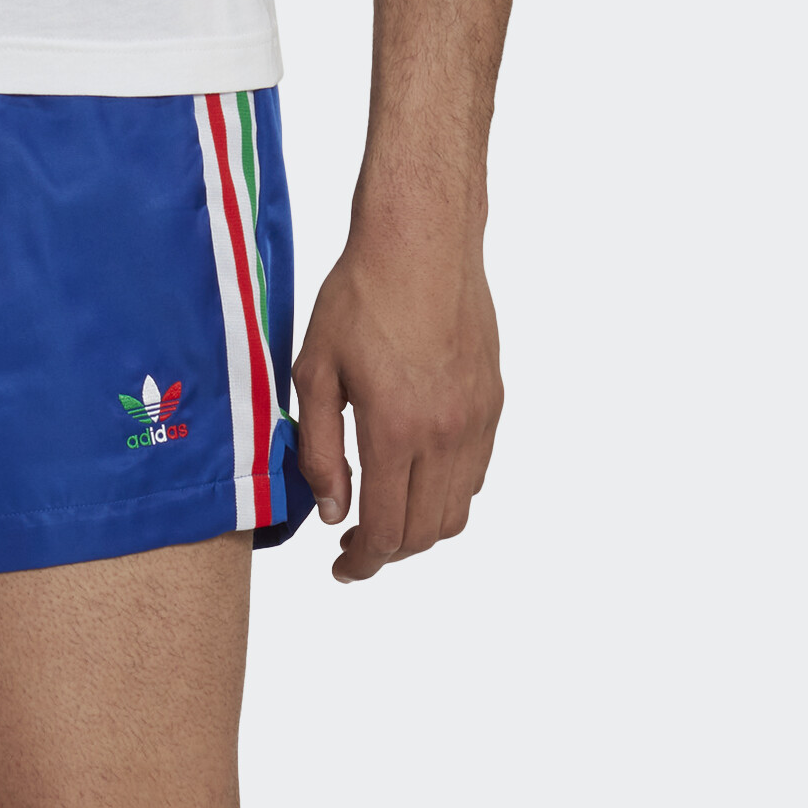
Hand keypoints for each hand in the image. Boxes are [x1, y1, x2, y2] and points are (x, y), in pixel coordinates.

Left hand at [292, 236, 502, 583]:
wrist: (422, 238)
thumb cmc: (361, 296)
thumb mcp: (314, 374)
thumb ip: (321, 453)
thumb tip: (334, 513)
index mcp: (397, 430)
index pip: (386, 531)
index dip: (361, 564)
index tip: (341, 569)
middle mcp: (446, 432)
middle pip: (425, 533)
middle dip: (388, 554)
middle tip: (353, 548)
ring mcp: (476, 418)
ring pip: (457, 511)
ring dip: (420, 529)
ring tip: (384, 517)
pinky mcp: (492, 400)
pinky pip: (476, 473)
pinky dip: (446, 494)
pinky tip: (414, 478)